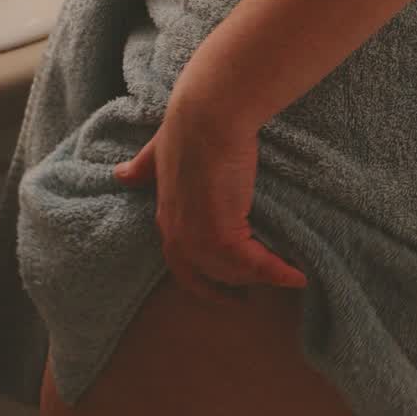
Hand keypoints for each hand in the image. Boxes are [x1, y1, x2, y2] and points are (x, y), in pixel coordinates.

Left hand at [112, 87, 308, 302]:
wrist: (208, 117)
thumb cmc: (187, 126)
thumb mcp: (158, 152)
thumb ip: (143, 166)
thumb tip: (119, 174)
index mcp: (166, 218)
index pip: (181, 264)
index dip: (201, 279)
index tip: (218, 289)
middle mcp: (179, 237)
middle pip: (209, 275)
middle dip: (228, 289)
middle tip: (247, 299)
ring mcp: (199, 240)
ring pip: (234, 273)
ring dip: (258, 277)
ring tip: (283, 276)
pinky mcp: (224, 236)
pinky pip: (257, 265)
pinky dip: (278, 273)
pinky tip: (297, 278)